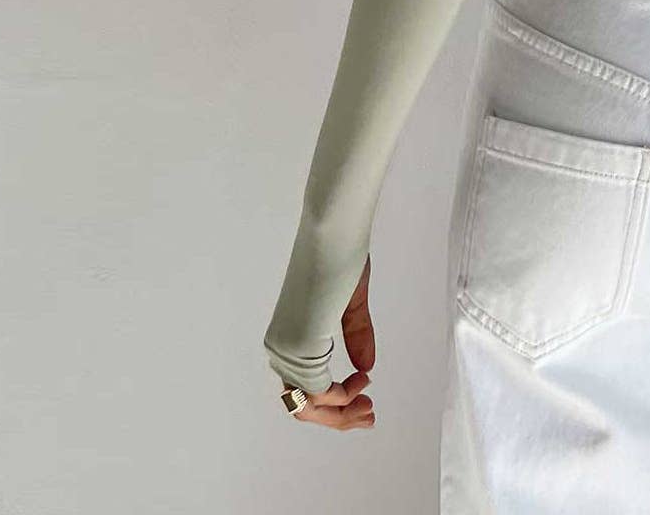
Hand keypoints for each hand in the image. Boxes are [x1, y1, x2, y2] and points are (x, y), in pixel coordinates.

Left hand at [280, 255, 378, 430]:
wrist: (333, 231)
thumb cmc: (342, 257)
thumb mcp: (350, 305)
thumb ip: (354, 336)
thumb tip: (365, 367)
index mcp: (288, 336)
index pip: (304, 389)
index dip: (335, 404)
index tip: (367, 393)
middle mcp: (280, 347)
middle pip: (303, 406)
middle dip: (339, 417)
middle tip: (370, 413)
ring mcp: (286, 349)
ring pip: (307, 405)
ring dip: (340, 412)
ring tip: (367, 404)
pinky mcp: (299, 345)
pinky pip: (316, 391)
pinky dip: (340, 397)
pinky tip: (361, 380)